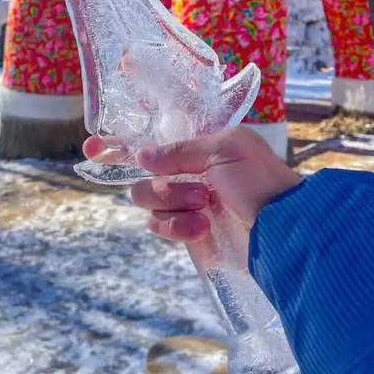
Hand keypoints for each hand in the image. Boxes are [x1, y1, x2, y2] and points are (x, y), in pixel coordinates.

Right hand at [83, 127, 300, 241]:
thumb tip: (141, 157)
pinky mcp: (188, 232)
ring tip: (204, 208)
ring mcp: (187, 204)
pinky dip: (176, 227)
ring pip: (148, 201)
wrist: (283, 228)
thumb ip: (180, 150)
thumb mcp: (225, 149)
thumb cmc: (261, 180)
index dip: (120, 143)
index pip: (152, 141)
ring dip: (173, 203)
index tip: (91, 146)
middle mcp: (189, 173)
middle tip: (198, 191)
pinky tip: (200, 228)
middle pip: (143, 175)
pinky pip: (160, 226)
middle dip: (163, 184)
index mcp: (200, 146)